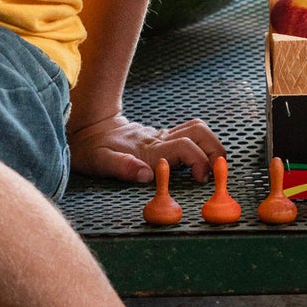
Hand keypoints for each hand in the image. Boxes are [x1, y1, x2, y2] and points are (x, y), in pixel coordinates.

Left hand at [67, 109, 225, 183]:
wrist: (88, 127)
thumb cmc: (91, 148)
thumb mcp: (98, 161)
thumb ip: (121, 167)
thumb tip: (146, 175)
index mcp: (149, 150)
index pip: (185, 147)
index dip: (199, 160)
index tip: (200, 178)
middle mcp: (159, 140)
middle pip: (199, 132)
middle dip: (215, 149)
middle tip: (218, 171)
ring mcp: (162, 137)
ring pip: (197, 130)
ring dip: (212, 145)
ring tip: (215, 166)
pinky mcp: (162, 138)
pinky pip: (189, 134)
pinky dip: (202, 144)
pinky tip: (201, 160)